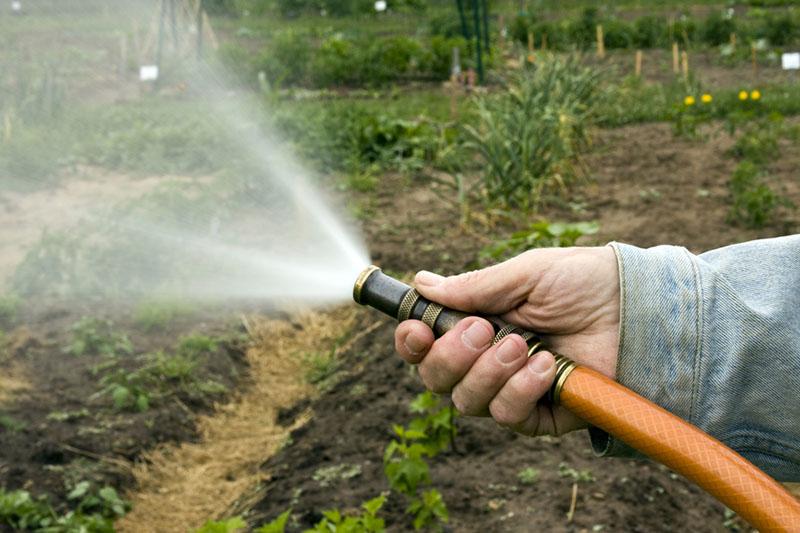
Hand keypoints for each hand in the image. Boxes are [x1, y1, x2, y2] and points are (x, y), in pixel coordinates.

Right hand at [394, 246, 619, 436]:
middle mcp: (487, 360)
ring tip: (523, 345)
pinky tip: (547, 365)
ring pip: (467, 402)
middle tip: (483, 330)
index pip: (426, 344)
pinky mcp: (541, 415)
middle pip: (437, 379)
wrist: (638, 308)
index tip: (418, 329)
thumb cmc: (584, 282)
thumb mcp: (526, 274)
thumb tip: (422, 282)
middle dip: (451, 356)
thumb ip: (474, 287)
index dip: (412, 342)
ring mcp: (512, 389)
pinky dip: (520, 391)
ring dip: (489, 372)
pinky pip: (509, 417)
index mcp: (478, 323)